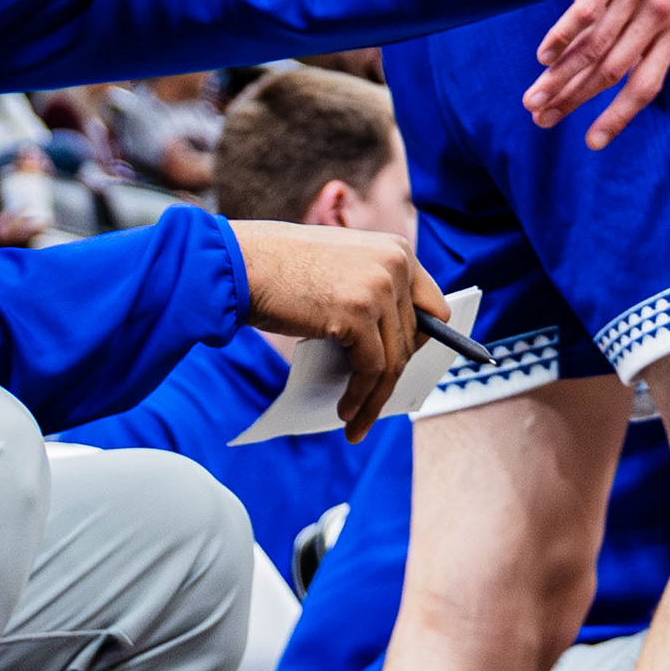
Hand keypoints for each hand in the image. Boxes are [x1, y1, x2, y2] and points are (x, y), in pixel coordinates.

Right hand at [231, 219, 461, 428]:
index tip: (404, 370)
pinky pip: (371, 370)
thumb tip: (390, 342)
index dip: (419, 343)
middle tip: (374, 403)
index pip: (432, 307)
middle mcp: (396, 264)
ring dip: (376, 398)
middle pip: (412, 339)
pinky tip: (345, 411)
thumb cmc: (279, 268)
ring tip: (357, 421)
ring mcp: (379, 287)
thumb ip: (371, 289)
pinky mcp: (358, 314)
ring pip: (394, 361)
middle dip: (393, 377)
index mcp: (397, 250)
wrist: (237, 263)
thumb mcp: (341, 266)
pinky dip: (361, 397)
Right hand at [525, 0, 669, 151]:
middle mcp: (656, 17)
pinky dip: (562, 37)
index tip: (592, 142)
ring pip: (593, 48)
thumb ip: (648, 33)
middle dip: (573, 101)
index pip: (646, 85)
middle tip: (542, 122)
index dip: (618, 116)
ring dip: (560, 78)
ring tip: (535, 101)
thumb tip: (613, 72)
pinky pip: (585, 12)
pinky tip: (543, 57)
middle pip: (610, 72)